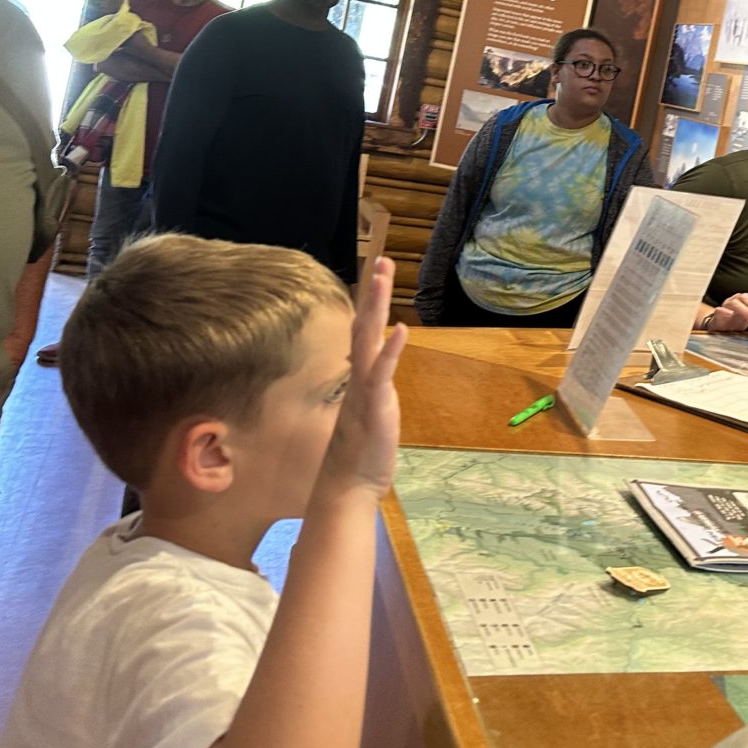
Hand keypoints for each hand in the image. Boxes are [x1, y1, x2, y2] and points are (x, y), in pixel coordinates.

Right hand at [318, 256, 407, 500]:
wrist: (347, 486)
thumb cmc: (359, 452)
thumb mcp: (370, 410)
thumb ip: (371, 386)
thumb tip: (372, 369)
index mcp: (362, 377)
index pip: (365, 331)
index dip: (372, 302)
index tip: (378, 272)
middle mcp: (360, 377)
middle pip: (364, 325)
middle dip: (374, 293)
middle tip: (381, 260)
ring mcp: (365, 390)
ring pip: (368, 340)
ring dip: (376, 308)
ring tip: (382, 277)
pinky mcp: (374, 406)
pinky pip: (381, 374)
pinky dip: (390, 351)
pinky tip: (400, 329)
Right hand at [702, 291, 747, 330]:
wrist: (721, 329)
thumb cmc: (735, 320)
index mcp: (742, 300)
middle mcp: (734, 301)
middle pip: (744, 297)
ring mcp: (725, 307)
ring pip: (733, 303)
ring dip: (743, 310)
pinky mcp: (717, 315)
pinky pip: (719, 310)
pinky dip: (725, 312)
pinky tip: (730, 314)